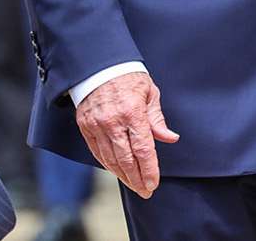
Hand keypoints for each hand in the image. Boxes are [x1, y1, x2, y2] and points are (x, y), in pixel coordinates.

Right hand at [74, 72, 178, 198]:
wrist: (98, 65)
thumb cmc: (128, 77)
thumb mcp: (149, 92)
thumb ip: (157, 119)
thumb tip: (171, 138)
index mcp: (132, 111)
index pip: (143, 149)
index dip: (149, 170)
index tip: (153, 184)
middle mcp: (112, 121)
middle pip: (126, 159)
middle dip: (137, 179)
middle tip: (145, 191)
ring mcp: (96, 124)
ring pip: (110, 159)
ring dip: (123, 176)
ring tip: (134, 185)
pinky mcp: (85, 125)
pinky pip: (96, 151)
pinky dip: (107, 164)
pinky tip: (117, 171)